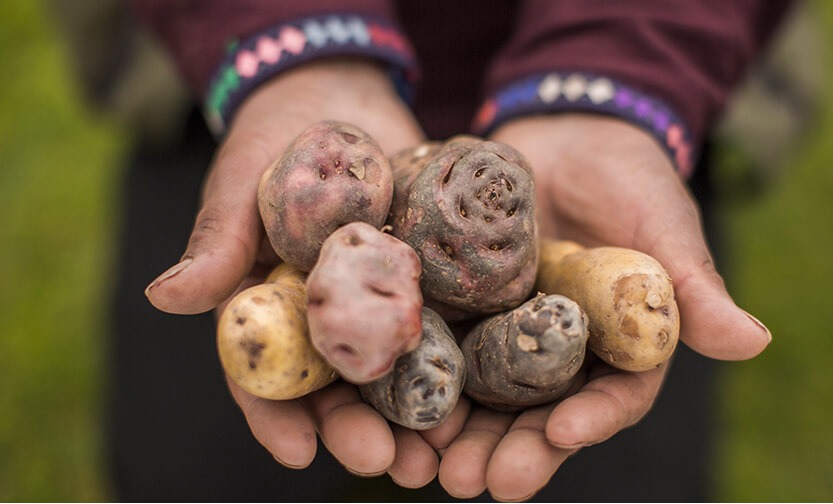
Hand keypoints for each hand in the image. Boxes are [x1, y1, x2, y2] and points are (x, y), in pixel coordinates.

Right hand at [143, 59, 442, 485]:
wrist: (336, 99)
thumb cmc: (271, 141)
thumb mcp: (240, 186)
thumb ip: (217, 243)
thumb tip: (163, 297)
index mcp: (268, 310)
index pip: (264, 375)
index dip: (278, 417)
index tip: (300, 454)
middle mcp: (323, 319)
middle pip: (337, 389)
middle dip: (360, 430)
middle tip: (390, 464)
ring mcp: (375, 303)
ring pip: (393, 371)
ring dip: (416, 416)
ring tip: (442, 453)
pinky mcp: (424, 279)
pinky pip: (441, 323)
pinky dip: (457, 359)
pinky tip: (482, 390)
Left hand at [435, 114, 771, 500]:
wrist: (566, 134)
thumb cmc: (629, 178)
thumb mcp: (663, 224)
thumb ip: (693, 286)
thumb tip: (755, 342)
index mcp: (620, 348)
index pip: (614, 396)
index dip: (590, 420)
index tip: (561, 434)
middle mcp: (562, 355)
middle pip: (538, 415)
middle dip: (510, 450)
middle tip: (475, 480)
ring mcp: (508, 334)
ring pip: (484, 397)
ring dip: (457, 434)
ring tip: (429, 467)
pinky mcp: (463, 307)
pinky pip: (440, 347)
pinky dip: (419, 376)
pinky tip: (392, 403)